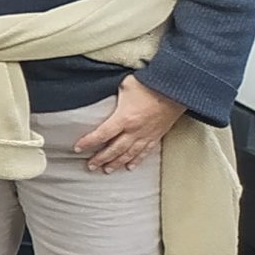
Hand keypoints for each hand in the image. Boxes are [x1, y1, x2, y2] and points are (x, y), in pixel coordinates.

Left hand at [73, 75, 187, 172]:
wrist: (177, 89)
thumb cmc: (151, 84)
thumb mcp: (126, 85)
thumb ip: (113, 94)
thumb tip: (101, 92)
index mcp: (125, 118)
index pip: (102, 134)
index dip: (89, 142)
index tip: (78, 148)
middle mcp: (135, 130)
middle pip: (114, 149)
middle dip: (101, 159)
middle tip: (90, 166)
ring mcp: (147, 134)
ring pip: (129, 154)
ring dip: (116, 163)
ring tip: (106, 170)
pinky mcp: (157, 135)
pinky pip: (145, 152)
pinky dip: (136, 161)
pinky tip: (129, 167)